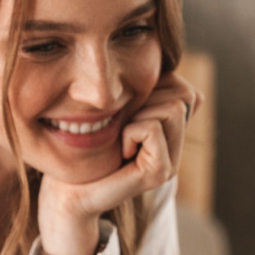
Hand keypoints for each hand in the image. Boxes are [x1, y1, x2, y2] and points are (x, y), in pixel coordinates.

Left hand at [39, 70, 198, 254]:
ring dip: (138, 115)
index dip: (156, 88)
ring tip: (122, 138)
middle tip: (123, 126)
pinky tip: (120, 151)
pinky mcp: (160, 172)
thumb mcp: (119, 108)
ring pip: (173, 108)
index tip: (128, 111)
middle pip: (184, 95)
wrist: (67, 189)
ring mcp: (172, 162)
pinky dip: (130, 132)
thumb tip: (166, 65)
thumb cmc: (84, 145)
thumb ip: (144, 90)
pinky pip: (152, 128)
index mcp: (171, 132)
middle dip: (147, 99)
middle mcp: (177, 148)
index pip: (187, 91)